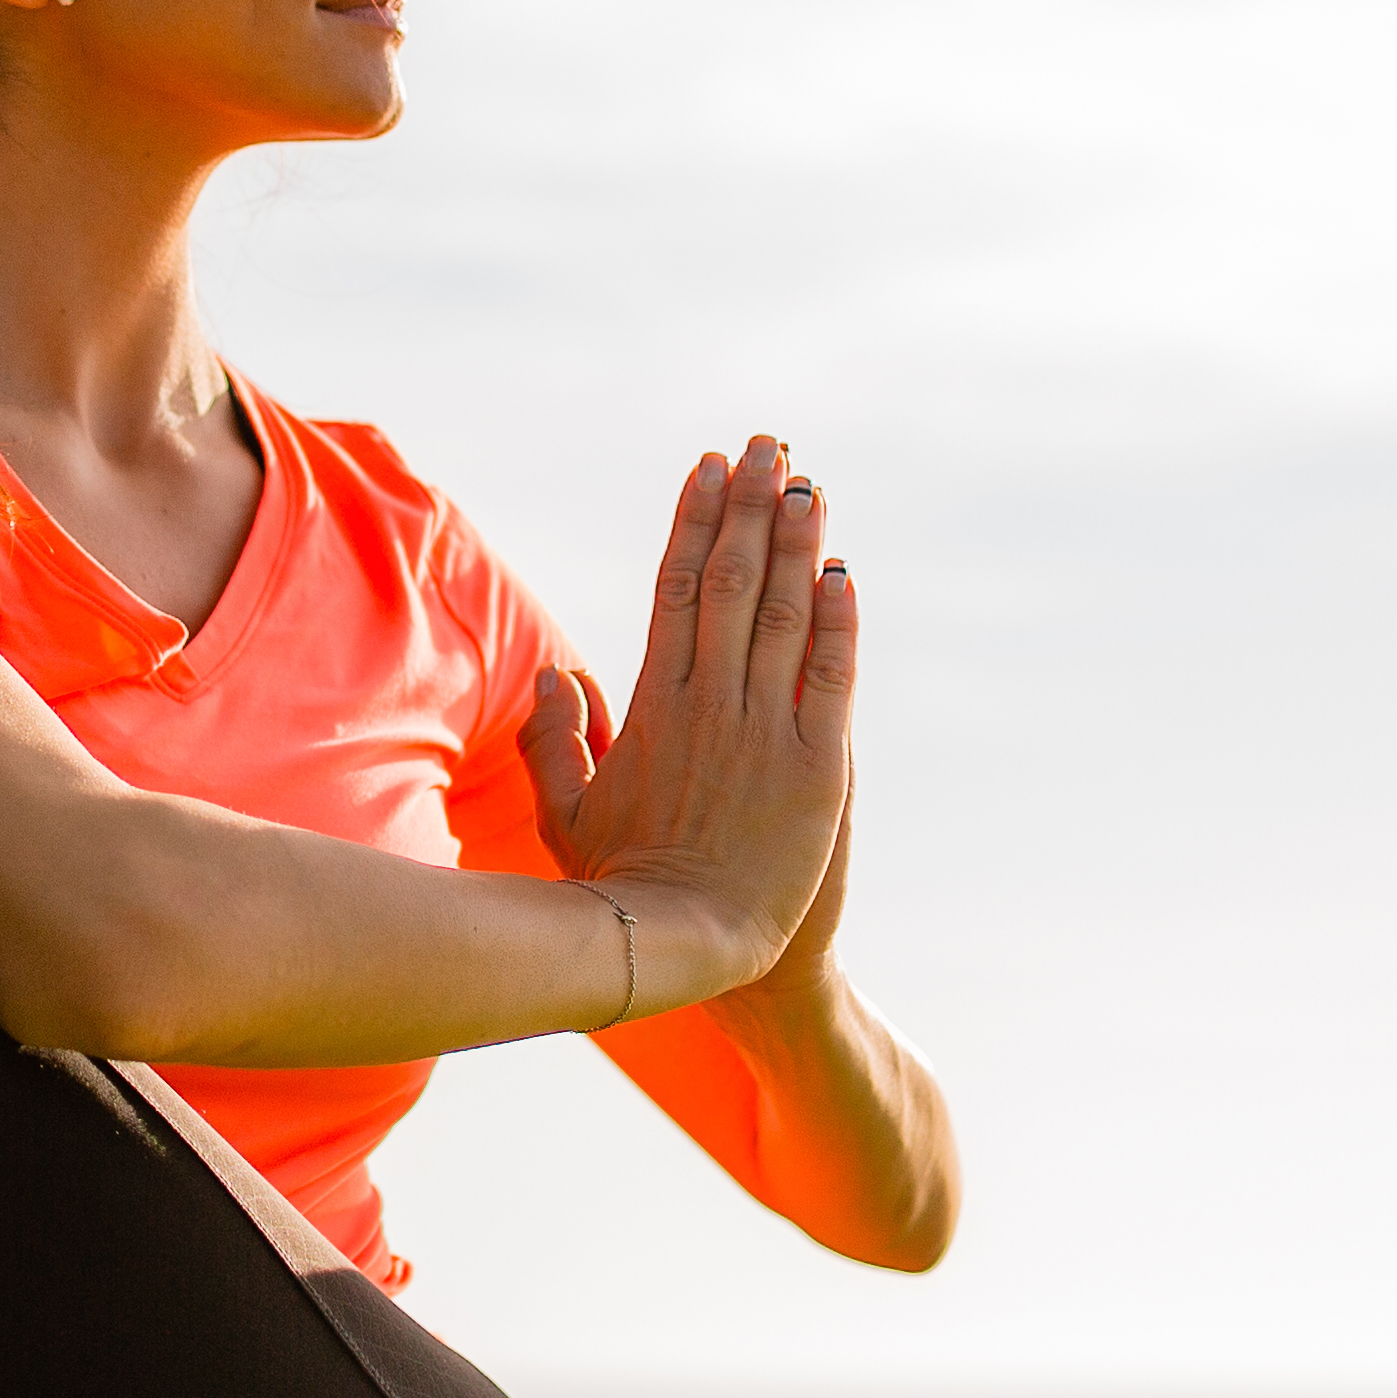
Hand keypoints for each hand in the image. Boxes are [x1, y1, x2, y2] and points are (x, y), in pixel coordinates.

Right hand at [516, 437, 855, 1016]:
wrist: (693, 950)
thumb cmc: (621, 891)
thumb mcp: (567, 815)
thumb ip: (556, 739)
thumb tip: (555, 673)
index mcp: (653, 707)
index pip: (674, 589)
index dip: (694, 522)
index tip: (708, 468)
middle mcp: (710, 704)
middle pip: (730, 580)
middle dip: (751, 506)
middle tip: (770, 447)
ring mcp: (766, 731)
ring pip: (782, 612)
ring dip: (796, 542)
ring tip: (808, 485)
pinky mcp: (820, 765)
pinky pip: (831, 674)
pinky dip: (836, 619)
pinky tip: (841, 573)